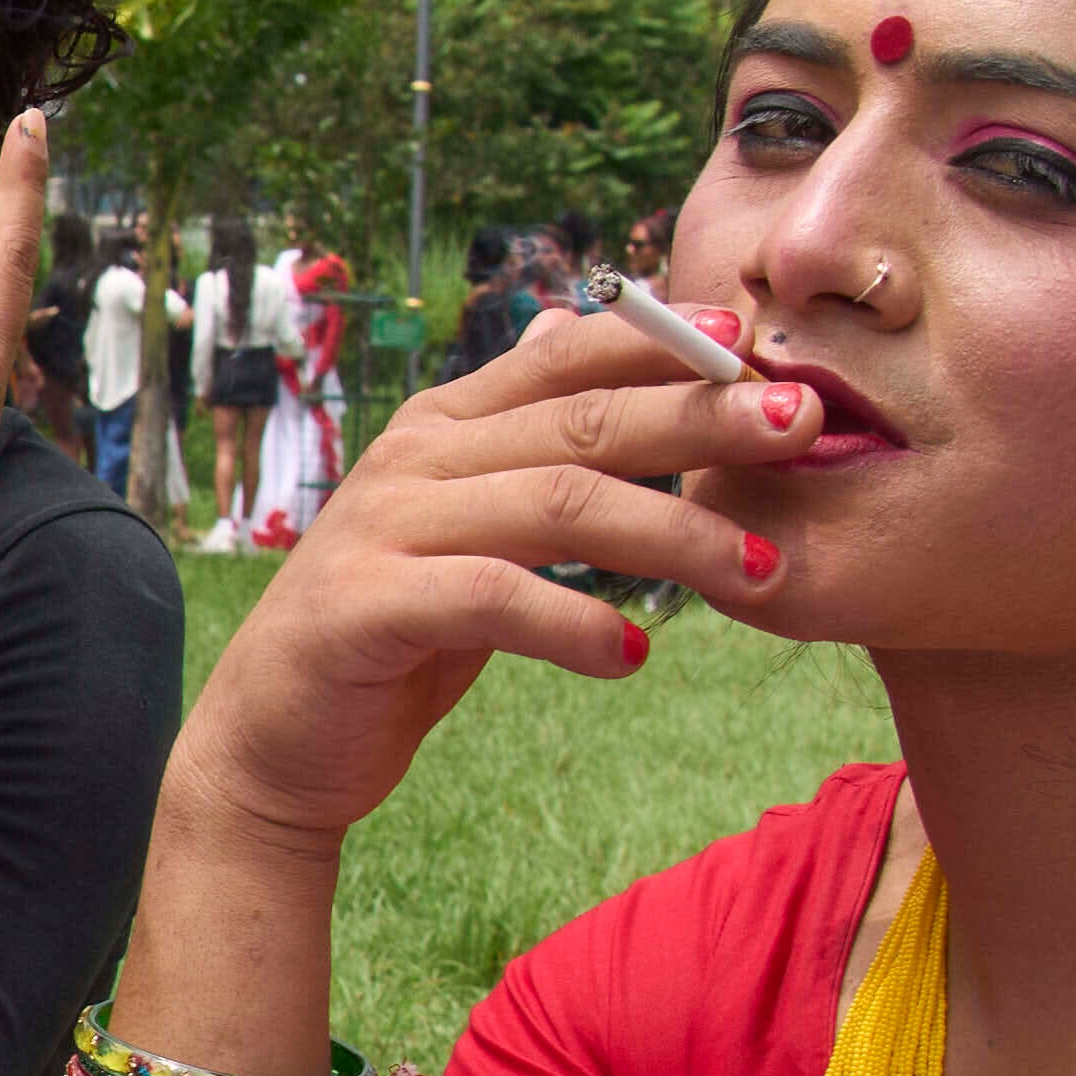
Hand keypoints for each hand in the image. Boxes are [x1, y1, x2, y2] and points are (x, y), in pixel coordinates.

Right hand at [160, 291, 805, 862]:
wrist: (272, 740)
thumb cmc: (393, 631)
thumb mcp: (465, 522)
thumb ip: (527, 446)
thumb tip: (589, 342)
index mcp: (443, 426)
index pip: (563, 353)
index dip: (660, 338)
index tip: (751, 335)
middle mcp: (413, 459)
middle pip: (580, 420)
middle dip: (702, 417)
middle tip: (803, 423)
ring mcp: (385, 528)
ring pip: (556, 503)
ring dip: (673, 534)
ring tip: (760, 570)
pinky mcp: (367, 607)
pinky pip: (494, 598)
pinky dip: (574, 623)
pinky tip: (634, 655)